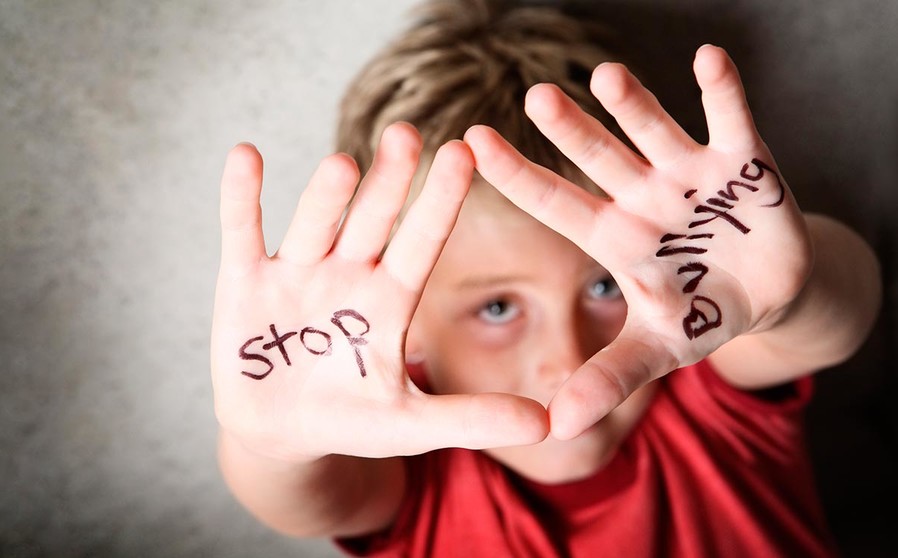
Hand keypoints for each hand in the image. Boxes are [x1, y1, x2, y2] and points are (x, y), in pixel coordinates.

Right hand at [211, 123, 547, 461]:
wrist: (282, 432)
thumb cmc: (352, 420)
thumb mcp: (412, 424)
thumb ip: (474, 419)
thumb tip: (549, 425)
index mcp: (392, 298)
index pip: (422, 241)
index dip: (440, 202)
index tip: (465, 153)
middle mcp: (348, 273)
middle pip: (372, 220)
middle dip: (389, 182)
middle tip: (409, 135)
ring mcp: (296, 273)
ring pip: (314, 224)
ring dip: (326, 196)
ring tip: (344, 165)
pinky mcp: (244, 281)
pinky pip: (243, 233)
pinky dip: (242, 198)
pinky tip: (245, 156)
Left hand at [464, 45, 812, 438]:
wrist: (767, 294)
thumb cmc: (700, 314)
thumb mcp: (656, 349)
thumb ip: (608, 379)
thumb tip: (556, 429)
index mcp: (614, 236)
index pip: (554, 202)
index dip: (515, 176)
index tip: (470, 142)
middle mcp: (642, 197)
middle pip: (599, 159)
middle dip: (570, 132)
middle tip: (534, 98)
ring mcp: (691, 176)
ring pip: (654, 132)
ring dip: (634, 106)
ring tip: (606, 76)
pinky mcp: (745, 164)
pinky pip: (732, 119)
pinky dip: (723, 91)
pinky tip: (708, 59)